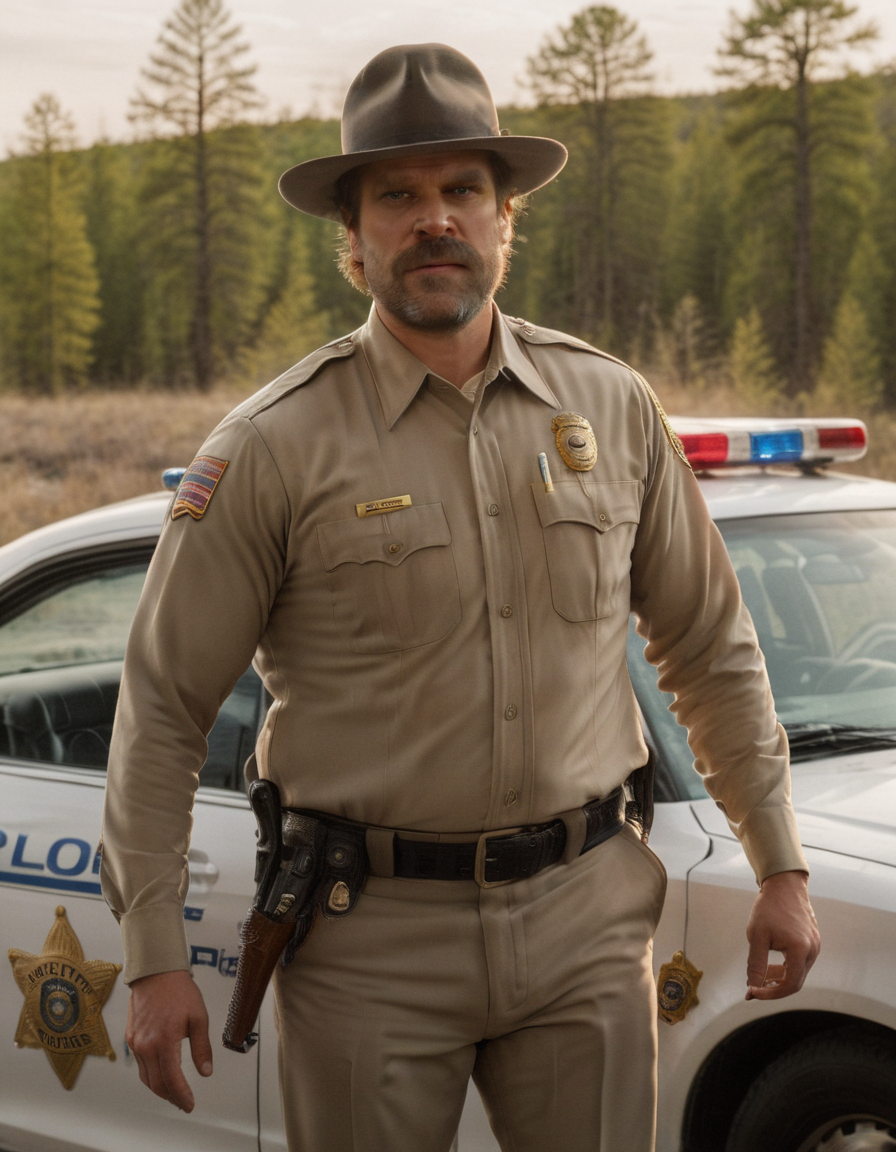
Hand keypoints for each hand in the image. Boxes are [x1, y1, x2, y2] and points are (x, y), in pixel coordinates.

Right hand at [126, 970, 212, 1111]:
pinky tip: (161, 1073)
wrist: (155, 972)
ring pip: (146, 1077)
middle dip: (171, 1097)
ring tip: (174, 1092)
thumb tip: (206, 1071)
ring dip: (159, 1088)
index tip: (189, 1104)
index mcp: (164, 1042)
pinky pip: (140, 1065)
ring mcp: (136, 1043)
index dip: (181, 1096)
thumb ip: (201, 1047)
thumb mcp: (199, 1017)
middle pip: (156, 1084)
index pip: (172, 1080)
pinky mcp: (131, 1038)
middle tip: (183, 1102)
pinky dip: (150, 1075)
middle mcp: (146, 1046)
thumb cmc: (179, 991)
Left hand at [745, 870, 819, 1000]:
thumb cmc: (768, 908)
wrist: (784, 884)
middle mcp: (813, 951)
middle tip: (753, 989)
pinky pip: (800, 962)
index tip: (751, 992)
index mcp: (800, 950)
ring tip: (760, 977)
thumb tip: (752, 987)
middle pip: (795, 982)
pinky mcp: (813, 942)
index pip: (789, 985)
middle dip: (774, 989)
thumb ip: (756, 964)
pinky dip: (786, 968)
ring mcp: (815, 946)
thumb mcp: (756, 935)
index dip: (770, 993)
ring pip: (798, 973)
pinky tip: (771, 966)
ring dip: (780, 979)